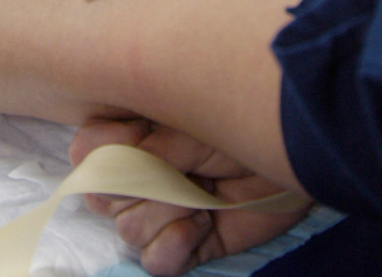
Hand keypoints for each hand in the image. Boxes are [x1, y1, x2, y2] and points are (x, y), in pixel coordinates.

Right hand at [70, 118, 309, 275]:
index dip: (107, 152)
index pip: (86, 151)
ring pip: (129, 229)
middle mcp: (142, 173)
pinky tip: (200, 225)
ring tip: (200, 194)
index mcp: (135, 131)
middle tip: (180, 169)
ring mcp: (162, 211)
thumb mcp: (190, 122)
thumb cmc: (240, 119)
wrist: (294, 150)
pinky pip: (155, 262)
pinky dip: (174, 247)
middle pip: (102, 196)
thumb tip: (105, 170)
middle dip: (140, 186)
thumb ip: (147, 146)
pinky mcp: (186, 244)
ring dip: (166, 213)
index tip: (143, 138)